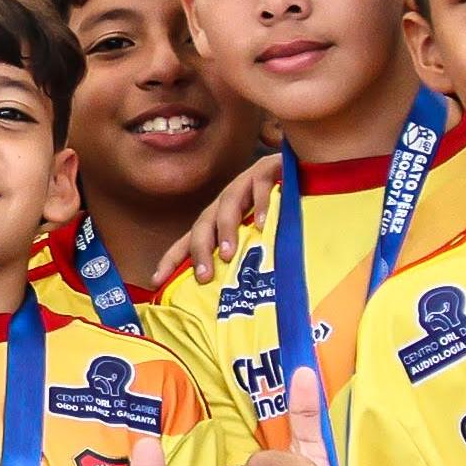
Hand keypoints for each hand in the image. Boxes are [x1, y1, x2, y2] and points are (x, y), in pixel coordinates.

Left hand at [155, 151, 283, 286]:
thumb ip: (246, 258)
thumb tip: (235, 296)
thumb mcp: (261, 236)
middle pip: (204, 223)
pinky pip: (260, 186)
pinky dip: (260, 205)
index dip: (172, 259)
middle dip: (200, 250)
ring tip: (228, 254)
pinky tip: (262, 224)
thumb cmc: (283, 212)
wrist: (308, 170)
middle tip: (204, 277)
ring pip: (228, 204)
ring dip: (226, 230)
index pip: (189, 239)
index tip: (156, 282)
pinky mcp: (268, 169)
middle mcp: (227, 200)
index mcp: (219, 217)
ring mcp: (246, 182)